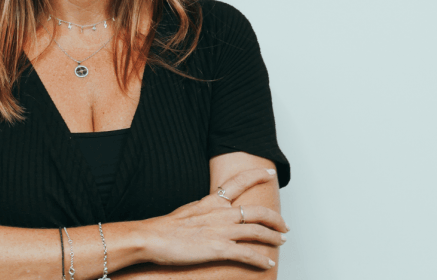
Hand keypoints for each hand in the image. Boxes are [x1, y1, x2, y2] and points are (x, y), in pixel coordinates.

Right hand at [142, 168, 287, 269]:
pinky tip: (268, 263)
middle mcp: (221, 213)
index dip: (257, 176)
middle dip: (276, 218)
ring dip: (274, 237)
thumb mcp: (188, 210)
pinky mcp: (219, 249)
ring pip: (258, 232)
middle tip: (284, 225)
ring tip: (281, 242)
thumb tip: (210, 213)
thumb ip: (204, 210)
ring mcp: (221, 231)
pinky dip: (261, 259)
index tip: (270, 173)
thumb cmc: (165, 227)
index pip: (239, 183)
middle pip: (257, 212)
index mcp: (212, 202)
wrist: (152, 237)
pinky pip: (248, 254)